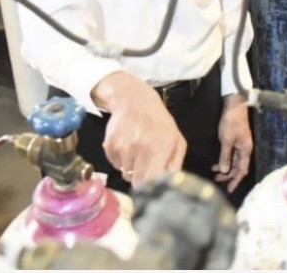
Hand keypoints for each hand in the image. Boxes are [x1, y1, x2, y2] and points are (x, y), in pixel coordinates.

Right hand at [95, 71, 186, 186]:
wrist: (134, 99)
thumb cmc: (159, 122)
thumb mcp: (176, 140)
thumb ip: (175, 165)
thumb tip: (169, 186)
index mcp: (163, 147)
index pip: (154, 181)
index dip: (152, 188)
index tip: (152, 187)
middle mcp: (143, 147)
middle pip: (138, 182)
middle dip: (141, 178)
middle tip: (144, 166)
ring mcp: (125, 147)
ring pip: (126, 174)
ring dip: (131, 167)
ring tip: (136, 150)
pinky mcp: (110, 145)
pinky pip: (115, 164)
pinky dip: (120, 159)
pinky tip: (126, 145)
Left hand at [212, 94, 252, 192]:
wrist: (234, 106)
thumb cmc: (231, 122)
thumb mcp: (226, 140)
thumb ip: (225, 156)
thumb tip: (224, 170)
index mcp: (245, 150)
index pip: (242, 170)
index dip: (235, 181)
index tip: (229, 190)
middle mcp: (245, 150)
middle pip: (238, 167)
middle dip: (228, 175)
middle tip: (217, 180)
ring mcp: (241, 145)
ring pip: (234, 162)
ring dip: (225, 168)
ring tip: (214, 172)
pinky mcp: (236, 141)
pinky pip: (231, 155)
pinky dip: (225, 160)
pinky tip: (216, 163)